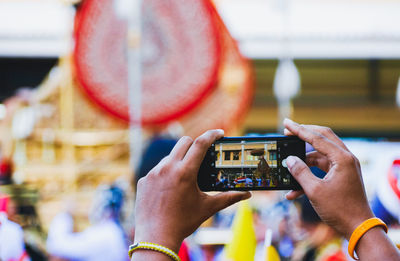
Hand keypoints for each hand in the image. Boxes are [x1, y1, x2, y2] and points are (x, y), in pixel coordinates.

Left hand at [134, 130, 250, 252]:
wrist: (156, 239)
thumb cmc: (183, 223)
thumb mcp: (208, 208)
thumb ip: (229, 198)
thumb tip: (247, 194)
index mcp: (185, 172)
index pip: (200, 144)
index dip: (212, 135)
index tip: (219, 133)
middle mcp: (167, 168)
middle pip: (183, 142)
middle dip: (194, 145)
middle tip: (202, 155)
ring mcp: (153, 173)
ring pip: (169, 156)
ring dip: (178, 161)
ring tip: (185, 177)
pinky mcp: (143, 181)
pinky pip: (156, 170)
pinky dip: (165, 174)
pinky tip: (169, 189)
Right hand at [283, 119, 373, 239]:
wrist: (358, 227)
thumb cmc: (340, 209)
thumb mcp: (315, 190)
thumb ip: (300, 172)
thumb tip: (289, 160)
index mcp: (342, 158)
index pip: (317, 138)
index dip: (299, 130)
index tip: (286, 123)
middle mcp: (345, 159)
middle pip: (322, 138)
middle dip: (304, 135)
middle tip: (288, 132)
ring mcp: (344, 167)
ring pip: (320, 154)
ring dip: (304, 159)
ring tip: (288, 162)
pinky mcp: (341, 175)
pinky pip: (321, 168)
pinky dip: (308, 174)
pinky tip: (294, 190)